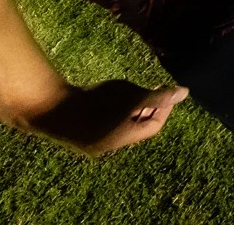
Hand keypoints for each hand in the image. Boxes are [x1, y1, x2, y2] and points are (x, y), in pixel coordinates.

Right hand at [23, 80, 187, 156]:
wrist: (48, 108)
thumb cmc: (96, 102)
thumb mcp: (131, 97)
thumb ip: (158, 96)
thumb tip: (185, 92)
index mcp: (122, 139)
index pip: (154, 127)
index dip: (163, 108)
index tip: (166, 92)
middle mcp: (107, 144)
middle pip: (136, 126)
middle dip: (146, 108)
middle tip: (151, 90)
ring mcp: (90, 139)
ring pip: (119, 123)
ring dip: (128, 107)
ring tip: (129, 90)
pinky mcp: (76, 130)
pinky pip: (102, 120)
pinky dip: (110, 108)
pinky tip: (107, 93)